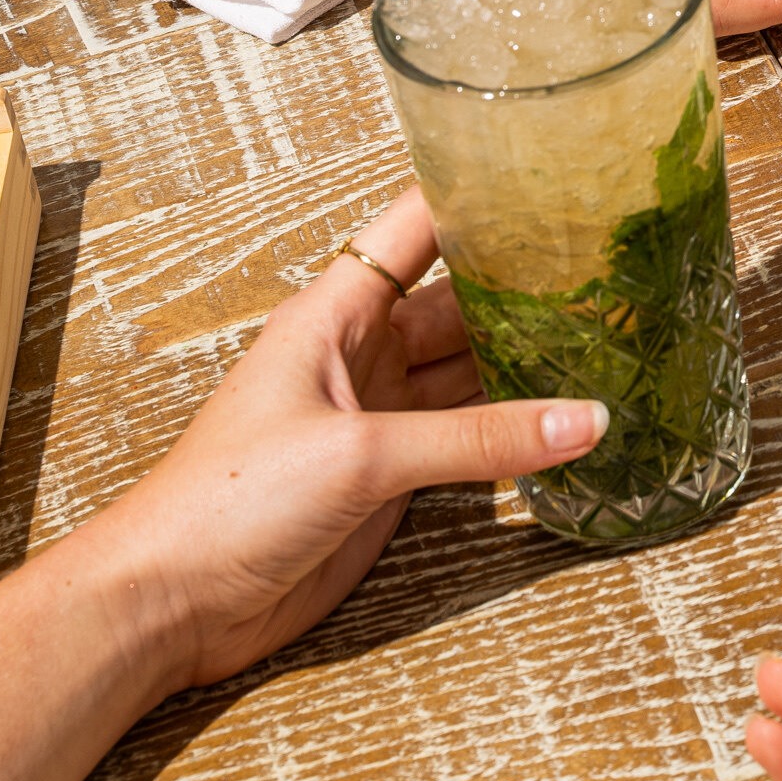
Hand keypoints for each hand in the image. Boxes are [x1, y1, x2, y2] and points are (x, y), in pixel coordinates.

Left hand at [61, 191, 605, 693]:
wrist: (170, 602)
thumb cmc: (225, 501)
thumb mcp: (360, 455)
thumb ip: (478, 439)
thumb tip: (584, 420)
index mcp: (335, 314)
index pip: (416, 227)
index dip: (478, 198)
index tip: (552, 178)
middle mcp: (361, 354)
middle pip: (460, 302)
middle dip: (527, 288)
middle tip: (612, 272)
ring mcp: (377, 417)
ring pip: (469, 371)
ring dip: (528, 363)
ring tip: (608, 339)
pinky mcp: (388, 477)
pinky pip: (466, 439)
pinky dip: (514, 431)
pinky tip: (566, 421)